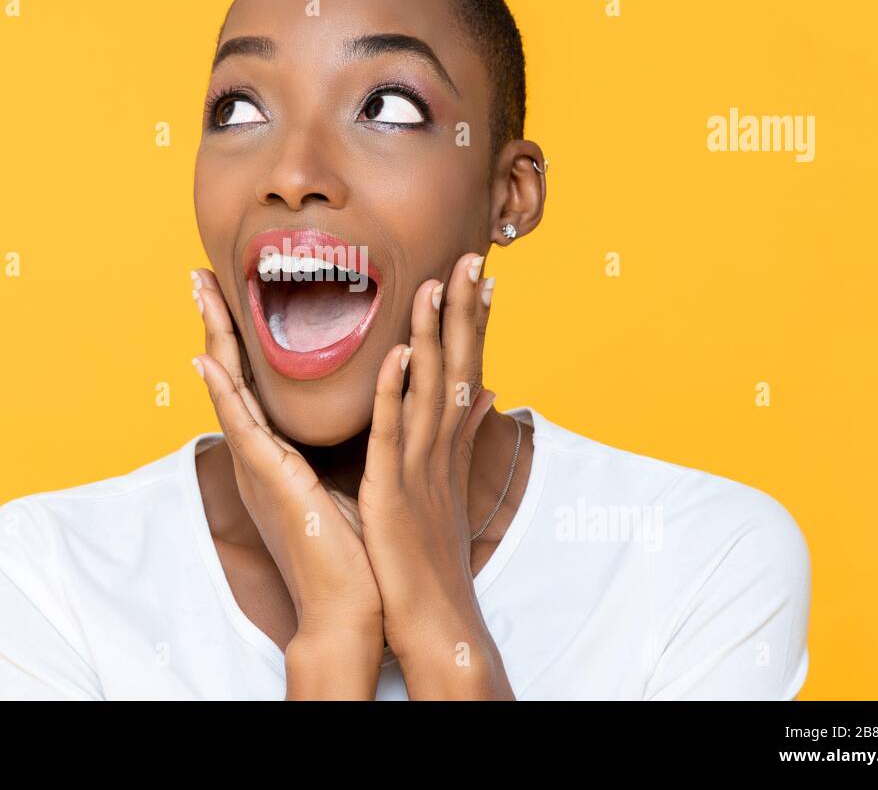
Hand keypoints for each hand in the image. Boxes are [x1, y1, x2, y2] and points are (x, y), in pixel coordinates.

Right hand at [189, 268, 384, 648]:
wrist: (349, 605)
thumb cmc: (353, 549)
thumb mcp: (351, 480)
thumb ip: (349, 443)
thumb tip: (378, 406)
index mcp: (278, 452)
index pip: (254, 380)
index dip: (241, 335)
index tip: (233, 292)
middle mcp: (260, 453)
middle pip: (231, 373)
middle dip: (216, 321)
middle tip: (199, 273)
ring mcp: (257, 465)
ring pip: (228, 387)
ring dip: (215, 336)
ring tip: (201, 292)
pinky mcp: (268, 479)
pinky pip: (244, 424)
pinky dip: (225, 388)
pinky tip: (210, 354)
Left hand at [356, 252, 514, 697]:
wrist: (435, 619)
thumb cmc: (433, 556)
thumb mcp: (448, 487)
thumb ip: (462, 435)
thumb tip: (484, 395)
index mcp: (448, 445)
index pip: (465, 368)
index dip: (474, 321)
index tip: (481, 275)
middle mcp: (441, 447)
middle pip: (458, 365)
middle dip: (466, 310)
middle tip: (473, 257)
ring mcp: (420, 466)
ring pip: (430, 387)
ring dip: (435, 332)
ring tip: (438, 280)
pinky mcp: (393, 488)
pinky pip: (394, 431)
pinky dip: (397, 390)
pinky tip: (399, 353)